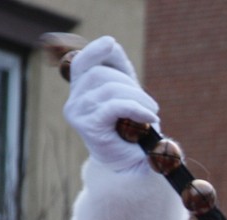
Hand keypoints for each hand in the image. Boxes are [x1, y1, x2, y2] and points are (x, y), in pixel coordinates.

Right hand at [63, 36, 158, 172]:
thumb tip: (111, 44)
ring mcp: (78, 114)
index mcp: (81, 93)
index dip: (96, 51)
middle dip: (130, 85)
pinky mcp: (89, 126)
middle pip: (99, 74)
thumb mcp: (127, 97)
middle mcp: (74, 102)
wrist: (134, 167)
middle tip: (150, 106)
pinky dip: (136, 109)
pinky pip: (114, 106)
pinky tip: (150, 119)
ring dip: (137, 98)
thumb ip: (119, 72)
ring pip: (108, 89)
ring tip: (152, 114)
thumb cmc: (133, 133)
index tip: (111, 43)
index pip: (82, 63)